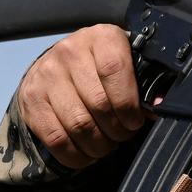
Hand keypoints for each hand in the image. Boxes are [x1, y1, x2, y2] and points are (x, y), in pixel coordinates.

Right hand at [17, 24, 147, 168]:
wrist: (58, 62)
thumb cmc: (102, 65)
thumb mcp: (126, 61)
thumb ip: (145, 81)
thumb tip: (159, 106)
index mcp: (101, 37)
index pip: (114, 70)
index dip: (128, 103)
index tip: (136, 121)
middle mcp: (70, 51)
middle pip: (98, 103)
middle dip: (117, 130)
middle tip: (123, 136)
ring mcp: (47, 75)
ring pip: (78, 123)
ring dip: (98, 145)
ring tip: (107, 145)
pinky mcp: (31, 99)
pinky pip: (55, 138)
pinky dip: (75, 154)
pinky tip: (87, 154)